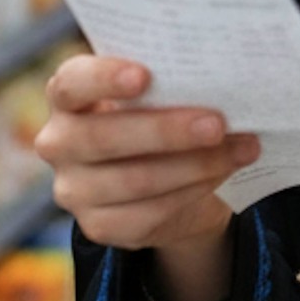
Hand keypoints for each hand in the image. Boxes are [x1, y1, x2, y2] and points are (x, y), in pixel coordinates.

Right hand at [36, 55, 259, 300]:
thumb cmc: (159, 111)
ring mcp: (73, 190)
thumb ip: (170, 80)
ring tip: (241, 148)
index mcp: (67, 95)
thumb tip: (221, 74)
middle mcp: (58, 142)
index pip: (71, 84)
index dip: (103, 78)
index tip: (145, 75)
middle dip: (166, 131)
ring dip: (195, 165)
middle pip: (103, 138)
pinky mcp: (98, 226)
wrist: (164, 175)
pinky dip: (193, 192)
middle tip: (217, 123)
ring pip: (133, 181)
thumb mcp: (158, 91)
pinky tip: (224, 174)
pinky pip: (148, 214)